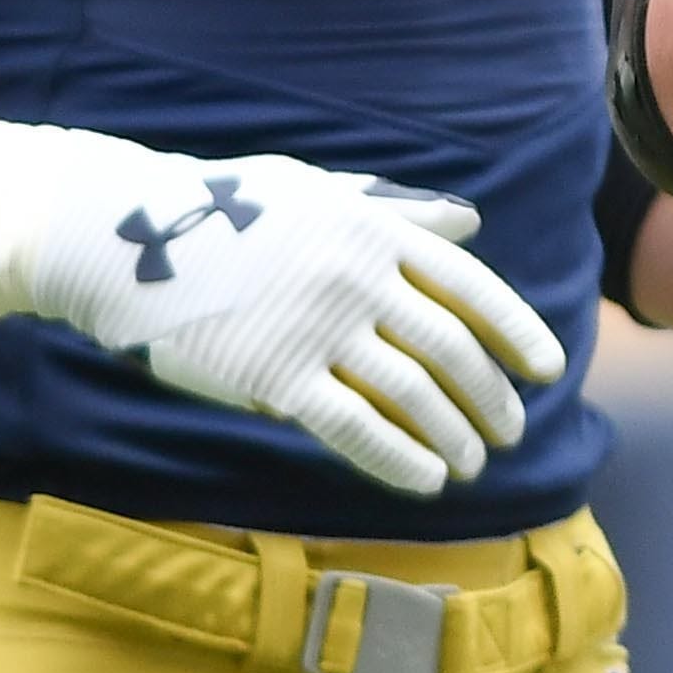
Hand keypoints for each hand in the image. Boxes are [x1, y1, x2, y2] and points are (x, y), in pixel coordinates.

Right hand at [75, 151, 561, 494]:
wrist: (124, 237)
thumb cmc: (223, 209)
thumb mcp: (315, 192)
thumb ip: (394, 210)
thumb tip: (467, 223)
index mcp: (371, 227)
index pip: (469, 284)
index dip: (515, 329)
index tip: (547, 368)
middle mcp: (356, 275)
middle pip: (450, 346)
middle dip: (490, 395)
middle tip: (510, 431)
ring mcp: (317, 326)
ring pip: (412, 393)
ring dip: (454, 434)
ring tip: (474, 464)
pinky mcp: (275, 377)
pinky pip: (355, 427)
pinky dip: (399, 458)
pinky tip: (427, 480)